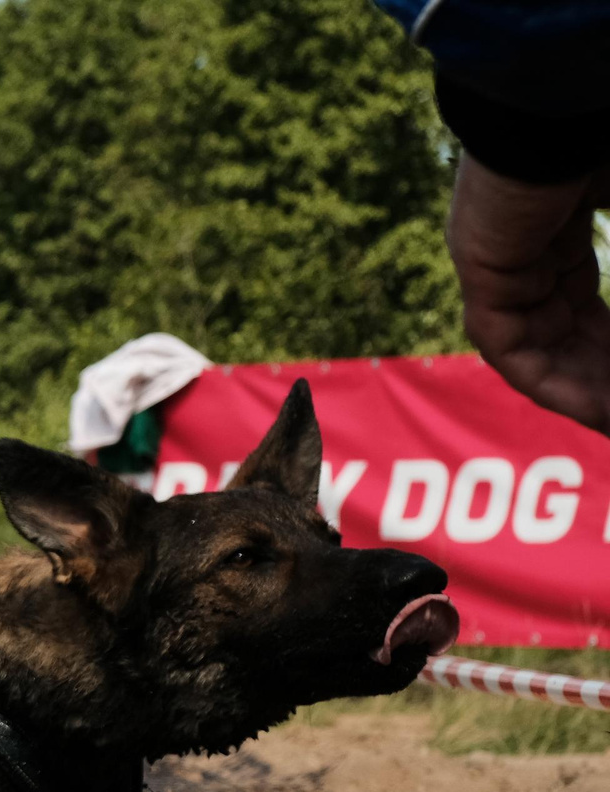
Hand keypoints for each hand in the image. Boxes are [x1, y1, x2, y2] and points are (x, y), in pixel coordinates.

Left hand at [449, 155, 609, 431]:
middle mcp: (519, 241)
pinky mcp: (481, 270)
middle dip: (605, 376)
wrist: (570, 88)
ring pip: (543, 348)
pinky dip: (560, 386)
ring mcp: (496, 256)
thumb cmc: (603, 134)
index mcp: (556, 216)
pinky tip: (605, 414)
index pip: (581, 300)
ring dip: (591, 392)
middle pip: (564, 331)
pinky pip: (514, 351)